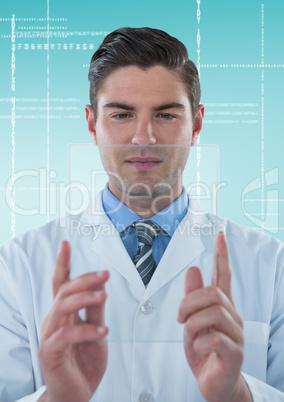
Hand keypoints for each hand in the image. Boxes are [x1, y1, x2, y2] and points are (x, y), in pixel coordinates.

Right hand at [38, 240, 108, 401]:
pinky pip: (65, 335)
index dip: (63, 262)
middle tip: (105, 274)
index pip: (61, 283)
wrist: (75, 395)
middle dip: (85, 278)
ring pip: (63, 306)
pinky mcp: (51, 353)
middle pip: (65, 290)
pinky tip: (102, 331)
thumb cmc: (83, 363)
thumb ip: (96, 311)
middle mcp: (54, 320)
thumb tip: (102, 287)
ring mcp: (50, 335)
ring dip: (85, 298)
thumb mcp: (95, 332)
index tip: (66, 244)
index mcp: (64, 313)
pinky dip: (85, 330)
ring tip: (104, 295)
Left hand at [178, 232, 251, 401]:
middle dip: (189, 302)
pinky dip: (198, 343)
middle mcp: (232, 316)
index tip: (220, 236)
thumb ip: (193, 298)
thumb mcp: (192, 322)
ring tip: (189, 335)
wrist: (215, 384)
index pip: (223, 275)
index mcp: (222, 306)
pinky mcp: (234, 353)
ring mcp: (236, 334)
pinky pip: (213, 338)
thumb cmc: (204, 351)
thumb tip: (193, 269)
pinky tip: (198, 349)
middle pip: (213, 293)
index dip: (222, 255)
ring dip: (192, 323)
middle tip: (180, 317)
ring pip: (213, 313)